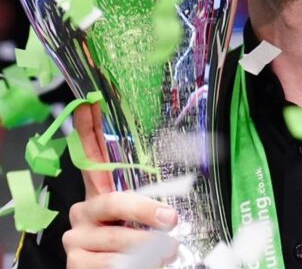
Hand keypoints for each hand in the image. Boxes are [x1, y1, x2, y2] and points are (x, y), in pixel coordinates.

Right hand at [62, 103, 178, 267]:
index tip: (89, 101)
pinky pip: (110, 263)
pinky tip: (148, 265)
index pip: (90, 155)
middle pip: (113, 201)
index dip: (88, 129)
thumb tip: (176, 197)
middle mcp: (83, 210)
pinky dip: (135, 266)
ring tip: (170, 250)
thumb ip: (149, 203)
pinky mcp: (75, 263)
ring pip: (117, 236)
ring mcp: (76, 237)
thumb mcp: (140, 218)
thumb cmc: (134, 244)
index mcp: (99, 193)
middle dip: (145, 210)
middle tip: (172, 219)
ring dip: (148, 246)